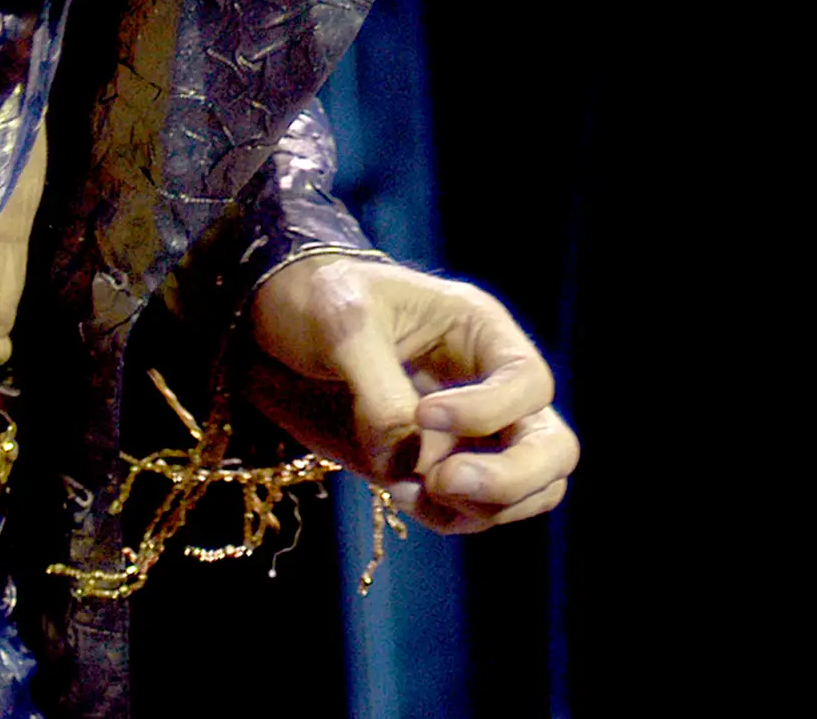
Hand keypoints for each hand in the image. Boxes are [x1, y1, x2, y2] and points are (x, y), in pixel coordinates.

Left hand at [243, 252, 577, 532]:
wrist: (264, 328)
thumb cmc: (312, 299)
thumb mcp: (343, 324)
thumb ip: (378, 392)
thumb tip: (405, 465)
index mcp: (479, 331)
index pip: (529, 383)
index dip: (489, 411)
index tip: (425, 414)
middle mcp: (487, 386)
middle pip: (552, 448)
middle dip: (511, 479)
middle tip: (445, 480)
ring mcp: (465, 435)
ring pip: (525, 492)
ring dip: (480, 508)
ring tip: (414, 491)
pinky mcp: (431, 469)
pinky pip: (471, 513)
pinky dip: (446, 517)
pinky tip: (399, 494)